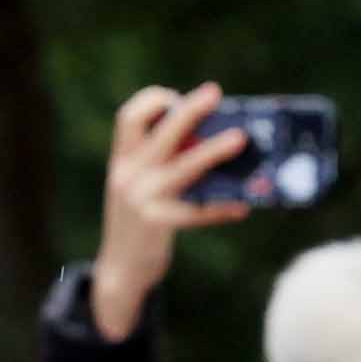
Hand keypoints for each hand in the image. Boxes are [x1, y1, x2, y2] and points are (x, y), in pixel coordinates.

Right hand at [87, 82, 255, 341]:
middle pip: (160, 132)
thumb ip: (164, 160)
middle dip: (189, 110)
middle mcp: (128, 174)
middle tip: (215, 93)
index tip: (179, 100)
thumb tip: (213, 136)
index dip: (155, 100)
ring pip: (184, 167)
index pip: (130, 116)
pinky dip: (219, 209)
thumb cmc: (140, 219)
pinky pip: (195, 212)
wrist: (119, 268)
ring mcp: (141, 199)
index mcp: (123, 159)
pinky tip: (241, 208)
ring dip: (213, 151)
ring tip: (240, 139)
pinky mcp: (157, 224)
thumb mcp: (140, 184)